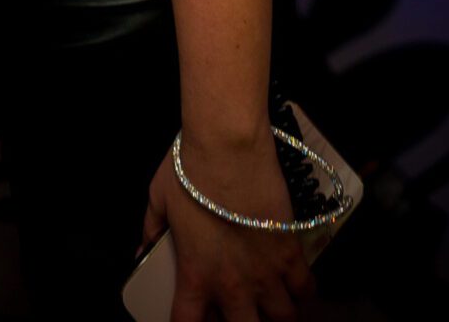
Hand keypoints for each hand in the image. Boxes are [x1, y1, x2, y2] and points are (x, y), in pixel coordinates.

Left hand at [142, 133, 313, 320]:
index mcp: (195, 274)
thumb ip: (151, 230)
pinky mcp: (290, 251)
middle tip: (242, 310)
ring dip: (277, 313)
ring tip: (273, 303)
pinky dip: (303, 292)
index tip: (195, 318)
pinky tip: (297, 285)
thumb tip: (143, 250)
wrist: (228, 144)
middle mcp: (233, 283)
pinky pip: (305, 288)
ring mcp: (265, 271)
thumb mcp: (158, 198)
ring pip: (283, 317)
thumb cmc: (189, 168)